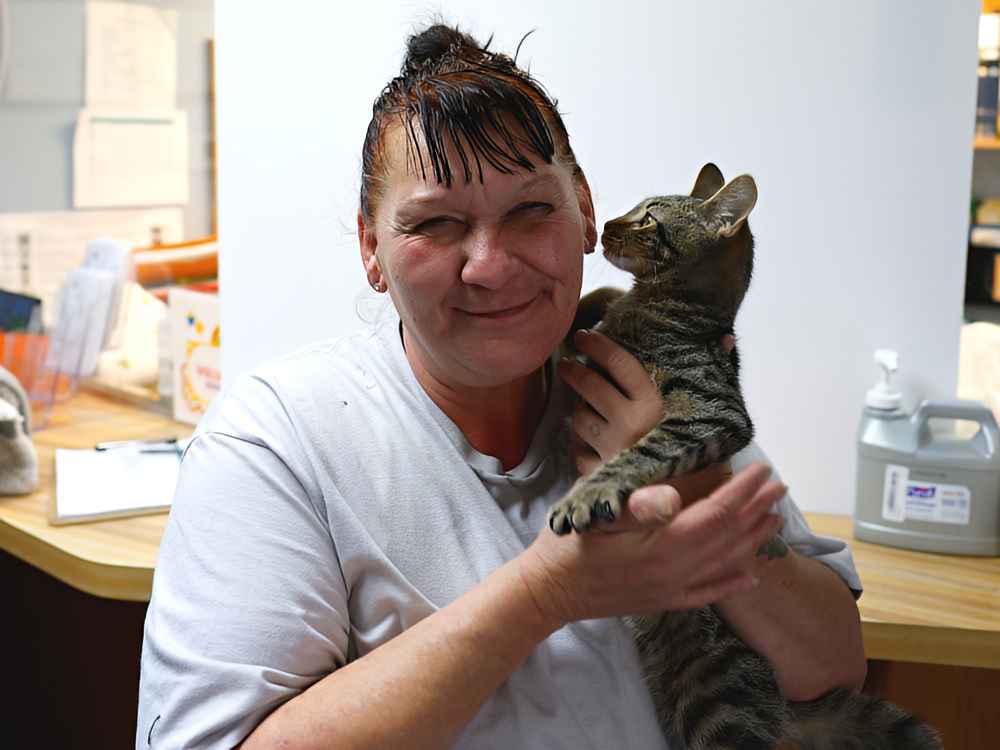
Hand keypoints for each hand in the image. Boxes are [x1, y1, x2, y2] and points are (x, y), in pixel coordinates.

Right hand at [519, 463, 785, 625]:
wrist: (547, 592)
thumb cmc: (566, 543)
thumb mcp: (593, 513)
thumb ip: (636, 504)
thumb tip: (674, 496)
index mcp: (661, 546)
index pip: (715, 514)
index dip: (742, 491)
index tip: (761, 469)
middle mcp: (674, 572)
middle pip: (728, 538)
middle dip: (756, 510)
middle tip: (779, 487)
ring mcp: (671, 590)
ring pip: (724, 564)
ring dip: (752, 540)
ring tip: (774, 519)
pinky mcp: (662, 601)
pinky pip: (707, 593)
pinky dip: (732, 582)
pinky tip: (750, 576)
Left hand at [557, 328, 735, 502]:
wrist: (695, 504)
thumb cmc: (704, 451)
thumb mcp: (713, 412)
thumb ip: (716, 374)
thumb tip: (726, 338)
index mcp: (654, 405)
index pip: (619, 364)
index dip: (598, 346)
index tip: (583, 335)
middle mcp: (630, 425)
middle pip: (590, 387)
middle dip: (574, 371)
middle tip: (566, 362)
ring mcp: (612, 450)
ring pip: (580, 417)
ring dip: (577, 408)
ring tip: (581, 401)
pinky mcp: (601, 473)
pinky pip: (578, 449)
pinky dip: (579, 441)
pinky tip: (585, 435)